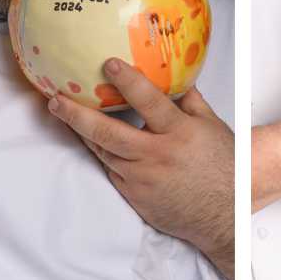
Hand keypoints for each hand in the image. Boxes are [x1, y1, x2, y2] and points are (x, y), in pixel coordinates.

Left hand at [48, 57, 233, 279]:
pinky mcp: (134, 196)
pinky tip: (89, 139)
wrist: (224, 215)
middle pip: (108, 133)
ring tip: (62, 112)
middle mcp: (157, 156)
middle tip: (56, 99)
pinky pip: (111, 170)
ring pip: (103, 151)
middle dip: (77, 114)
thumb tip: (177, 76)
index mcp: (179, 133)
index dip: (127, 81)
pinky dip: (101, 153)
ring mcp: (142, 179)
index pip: (149, 101)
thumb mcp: (213, 127)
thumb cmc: (223, 169)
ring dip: (81, 132)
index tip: (108, 64)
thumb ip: (191, 100)